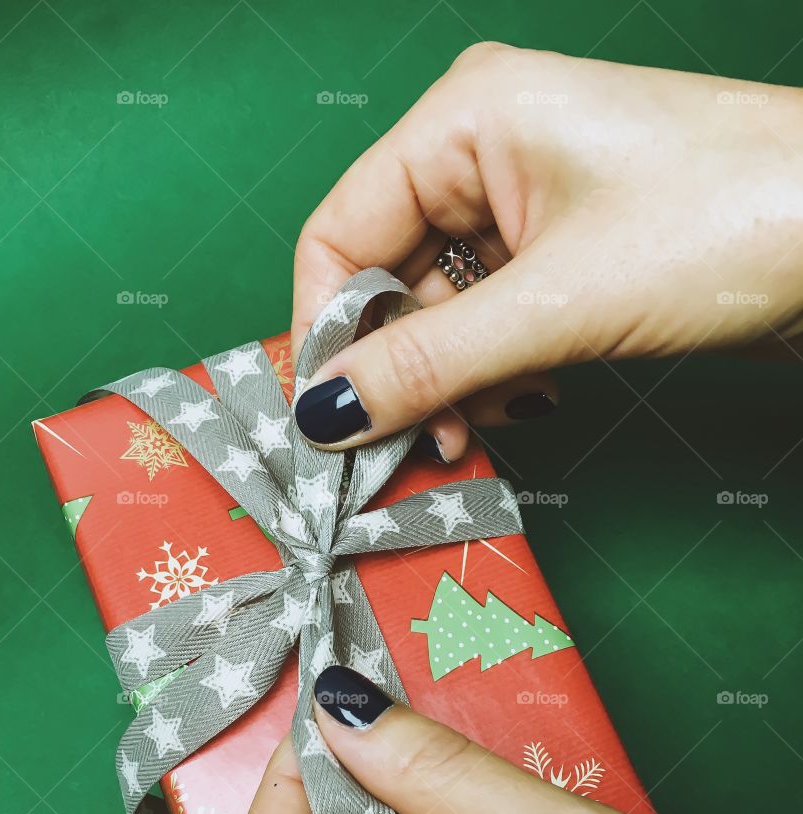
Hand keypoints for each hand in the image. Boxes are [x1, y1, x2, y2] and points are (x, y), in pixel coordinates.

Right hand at [291, 45, 802, 459]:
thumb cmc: (735, 219)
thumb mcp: (556, 304)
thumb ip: (428, 363)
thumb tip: (327, 412)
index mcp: (465, 120)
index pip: (338, 233)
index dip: (325, 330)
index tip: (328, 419)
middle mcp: (483, 152)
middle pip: (386, 279)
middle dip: (396, 370)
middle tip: (410, 446)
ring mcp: (526, 202)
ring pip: (436, 312)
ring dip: (446, 383)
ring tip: (476, 430)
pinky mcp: (563, 251)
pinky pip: (487, 323)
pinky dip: (490, 373)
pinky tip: (523, 401)